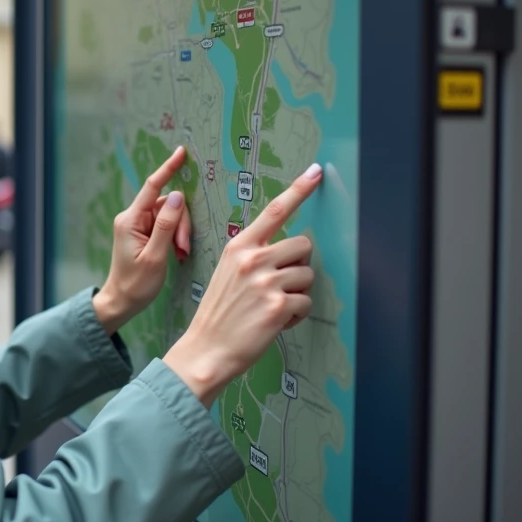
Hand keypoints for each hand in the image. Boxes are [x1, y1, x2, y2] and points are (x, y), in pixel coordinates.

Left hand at [92, 146, 191, 334]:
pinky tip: (176, 253)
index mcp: (130, 220)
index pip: (152, 187)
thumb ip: (167, 226)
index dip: (168, 169)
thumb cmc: (136, 284)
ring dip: (180, 233)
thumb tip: (176, 196)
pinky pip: (166, 226)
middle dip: (181, 223)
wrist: (122, 302)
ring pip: (170, 216)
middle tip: (183, 248)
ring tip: (180, 254)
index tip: (180, 153)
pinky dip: (175, 237)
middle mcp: (132, 218)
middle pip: (167, 205)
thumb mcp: (155, 256)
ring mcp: (137, 225)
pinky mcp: (143, 233)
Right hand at [164, 163, 322, 407]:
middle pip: (303, 245)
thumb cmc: (219, 313)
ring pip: (307, 275)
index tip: (316, 172)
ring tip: (273, 307)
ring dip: (297, 293)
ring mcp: (266, 282)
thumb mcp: (226, 272)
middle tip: (279, 285)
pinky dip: (296, 315)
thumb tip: (288, 249)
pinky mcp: (278, 306)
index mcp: (239, 247)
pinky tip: (275, 322)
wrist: (206, 349)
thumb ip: (253, 255)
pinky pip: (306, 302)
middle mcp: (253, 259)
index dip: (299, 190)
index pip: (274, 211)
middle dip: (298, 266)